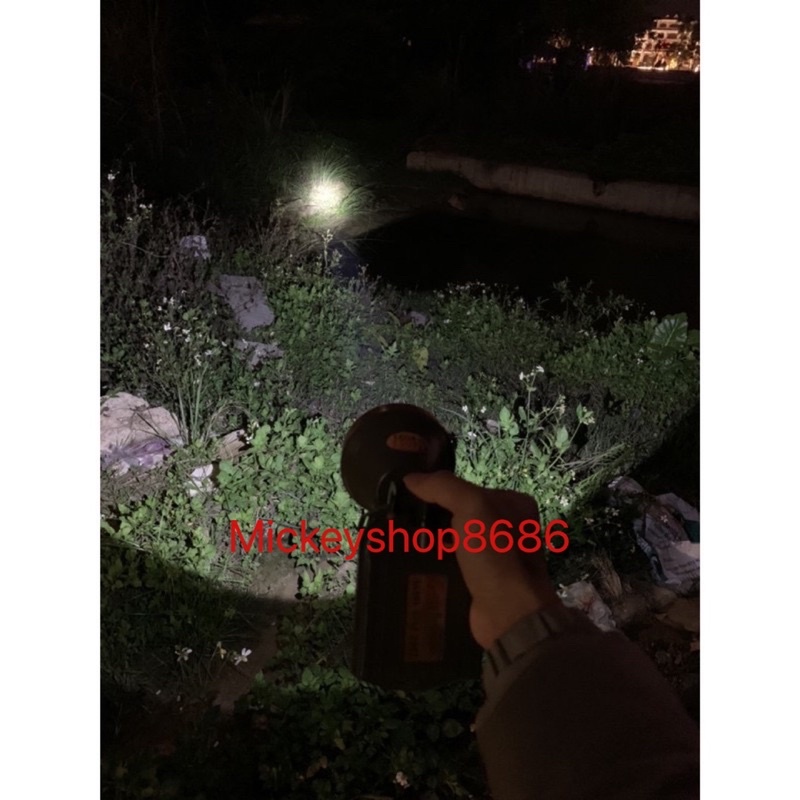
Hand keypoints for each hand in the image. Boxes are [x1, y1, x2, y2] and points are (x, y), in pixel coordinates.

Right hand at [404, 471, 561, 649]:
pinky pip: (451, 564)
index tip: (410, 493)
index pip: (469, 487)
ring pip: (453, 540)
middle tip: (400, 518)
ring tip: (397, 540)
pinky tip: (410, 562)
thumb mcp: (472, 507)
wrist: (508, 614)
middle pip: (460, 513)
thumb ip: (443, 487)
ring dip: (430, 540)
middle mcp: (508, 528)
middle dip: (433, 516)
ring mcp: (495, 556)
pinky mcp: (481, 581)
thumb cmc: (495, 554)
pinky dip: (434, 563)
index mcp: (514, 504)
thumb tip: (411, 478)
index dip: (441, 489)